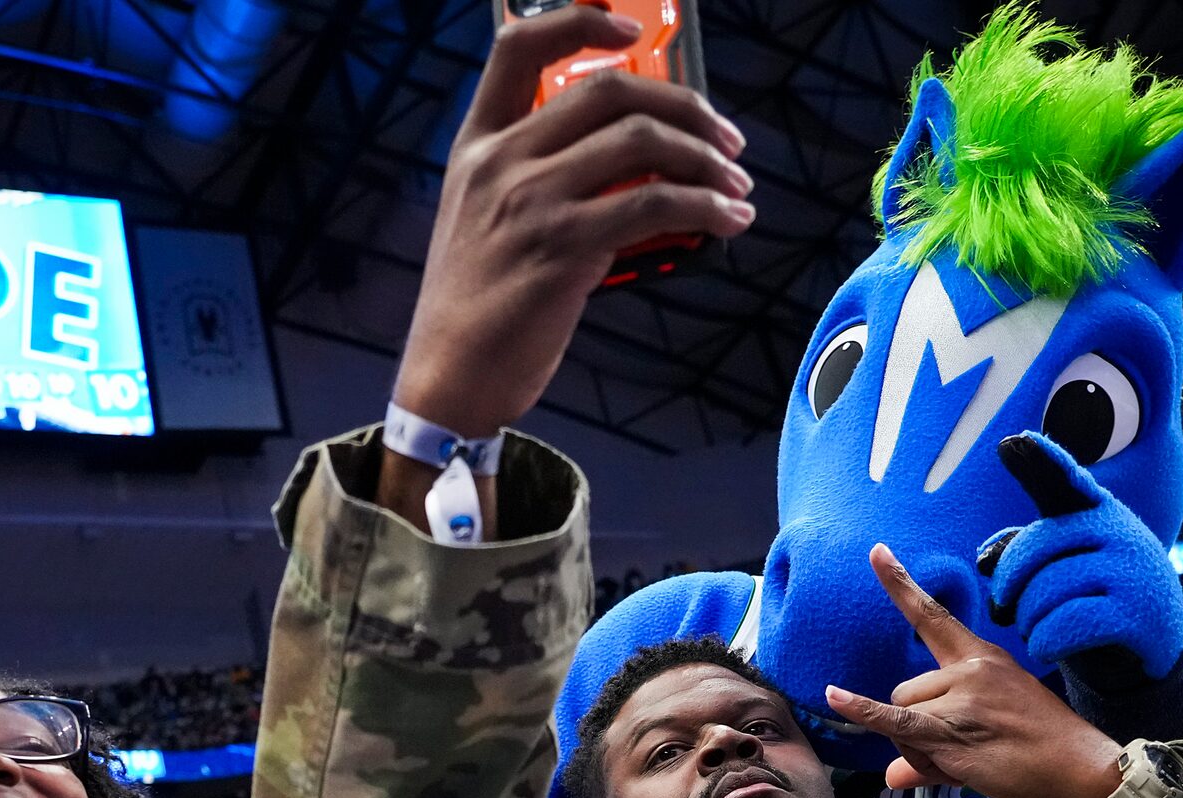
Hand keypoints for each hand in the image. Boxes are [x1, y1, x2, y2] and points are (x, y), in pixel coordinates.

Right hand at [390, 1, 752, 443]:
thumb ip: (538, 175)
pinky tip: (728, 221)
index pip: (519, 47)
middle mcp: (500, 161)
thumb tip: (636, 159)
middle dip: (684, 105)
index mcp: (477, 144)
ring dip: (705, 159)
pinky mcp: (562, 248)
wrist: (448, 378)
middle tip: (724, 138)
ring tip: (734, 185)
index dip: (581, 21)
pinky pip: (653, 205)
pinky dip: (706, 208)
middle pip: (609, 90)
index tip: (634, 29)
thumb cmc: (476, 306)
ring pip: (641, 142)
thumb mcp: (484, 219)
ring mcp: (530, 202)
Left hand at [824, 545, 1128, 797]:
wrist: (1083, 773)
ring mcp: (962, 696)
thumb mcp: (991, 733)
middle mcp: (971, 668)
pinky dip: (862, 711)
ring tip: (965, 763)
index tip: (876, 551)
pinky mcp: (953, 729)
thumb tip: (891, 774)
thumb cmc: (1045, 755)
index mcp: (983, 657)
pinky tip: (834, 697)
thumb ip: (934, 747)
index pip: (933, 616)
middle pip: (905, 691)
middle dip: (917, 726)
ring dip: (917, 746)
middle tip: (962, 752)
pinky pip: (895, 720)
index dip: (901, 585)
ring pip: (902, 716)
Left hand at [977, 433, 1182, 677]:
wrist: (1153, 643)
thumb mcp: (1065, 566)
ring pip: (1048, 590)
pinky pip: (1067, 624)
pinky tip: (1043, 648)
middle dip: (1010, 580)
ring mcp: (1132, 571)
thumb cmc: (1096, 596)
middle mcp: (1120, 532)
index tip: (1015, 441)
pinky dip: (1045, 641)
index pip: (1067, 482)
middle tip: (1002, 606)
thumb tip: (985, 558)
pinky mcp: (1136, 615)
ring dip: (1028, 619)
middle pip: (1040, 544)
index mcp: (1099, 512)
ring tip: (1031, 631)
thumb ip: (1025, 550)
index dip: (1042, 461)